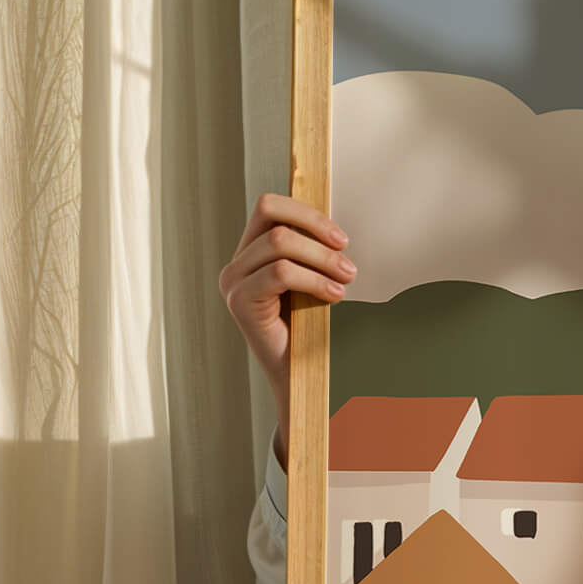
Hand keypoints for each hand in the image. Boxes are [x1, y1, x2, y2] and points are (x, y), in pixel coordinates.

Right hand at [219, 192, 354, 466]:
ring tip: (347, 279)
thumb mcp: (311, 280)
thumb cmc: (308, 327)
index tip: (341, 238)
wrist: (298, 376)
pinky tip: (334, 297)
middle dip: (318, 235)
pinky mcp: (240, 302)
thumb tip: (337, 229)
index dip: (307, 214)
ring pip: (280, 245)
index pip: (270, 207)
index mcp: (250, 252)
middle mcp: (236, 264)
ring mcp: (234, 282)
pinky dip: (314, 280)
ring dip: (322, 259)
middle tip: (348, 263)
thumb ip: (312, 252)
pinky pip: (280, 273)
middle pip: (274, 220)